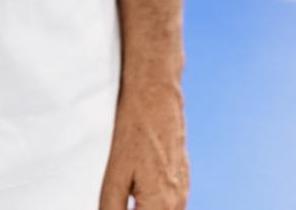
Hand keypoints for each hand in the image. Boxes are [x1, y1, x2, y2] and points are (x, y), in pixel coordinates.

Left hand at [98, 76, 189, 208]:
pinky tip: (137, 194)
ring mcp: (184, 190)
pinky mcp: (183, 180)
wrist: (155, 98)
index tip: (114, 206)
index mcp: (161, 205)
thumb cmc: (135, 131)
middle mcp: (178, 202)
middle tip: (119, 200)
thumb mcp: (114, 177)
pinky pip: (170, 204)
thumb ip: (111, 208)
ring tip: (126, 196)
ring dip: (144, 208)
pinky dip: (153, 204)